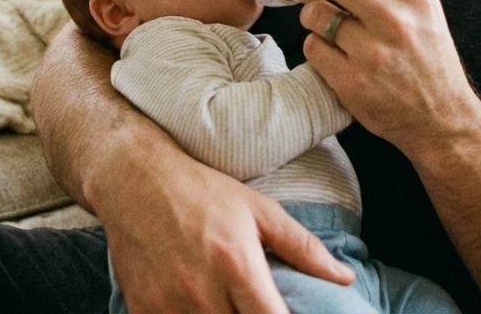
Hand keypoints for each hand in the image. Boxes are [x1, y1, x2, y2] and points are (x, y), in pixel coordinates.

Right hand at [94, 144, 353, 312]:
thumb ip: (304, 248)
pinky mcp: (142, 310)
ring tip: (230, 304)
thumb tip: (346, 278)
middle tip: (255, 305)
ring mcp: (168, 304)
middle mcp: (202, 290)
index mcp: (236, 264)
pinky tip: (199, 306)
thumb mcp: (259, 210)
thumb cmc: (203, 192)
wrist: (134, 181)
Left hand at [272, 0, 473, 152]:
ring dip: (310, 12)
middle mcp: (395, 23)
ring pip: (316, 14)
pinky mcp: (351, 83)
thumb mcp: (426, 12)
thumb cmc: (429, 59)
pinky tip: (330, 50)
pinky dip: (315, 45)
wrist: (441, 118)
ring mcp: (372, 55)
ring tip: (322, 19)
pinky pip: (312, 48)